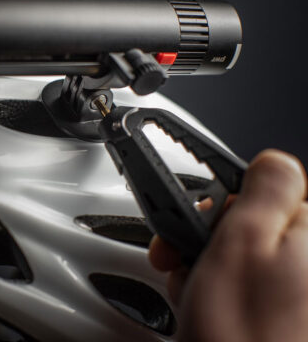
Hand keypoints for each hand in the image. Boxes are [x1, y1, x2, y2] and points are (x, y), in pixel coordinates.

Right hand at [149, 149, 307, 341]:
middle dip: (209, 238)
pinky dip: (221, 293)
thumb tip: (273, 160)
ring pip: (245, 257)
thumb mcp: (244, 243)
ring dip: (208, 268)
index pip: (266, 188)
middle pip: (253, 224)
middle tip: (186, 260)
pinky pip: (249, 288)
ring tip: (195, 294)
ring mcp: (298, 294)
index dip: (222, 203)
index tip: (196, 224)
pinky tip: (206, 311)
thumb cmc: (242, 338)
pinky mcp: (285, 317)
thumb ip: (265, 188)